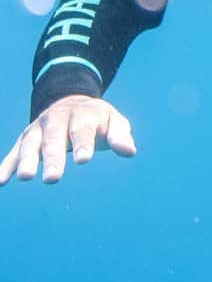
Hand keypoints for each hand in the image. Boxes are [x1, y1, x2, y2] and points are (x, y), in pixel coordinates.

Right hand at [0, 95, 135, 185]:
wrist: (71, 101)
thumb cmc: (97, 119)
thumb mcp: (113, 122)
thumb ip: (120, 135)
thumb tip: (130, 151)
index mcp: (82, 115)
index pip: (82, 130)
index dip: (83, 144)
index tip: (83, 159)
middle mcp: (57, 120)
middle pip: (54, 138)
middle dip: (53, 157)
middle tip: (52, 178)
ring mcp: (39, 128)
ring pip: (30, 144)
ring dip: (26, 160)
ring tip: (25, 177)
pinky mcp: (25, 138)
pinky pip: (13, 151)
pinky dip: (6, 164)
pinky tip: (0, 180)